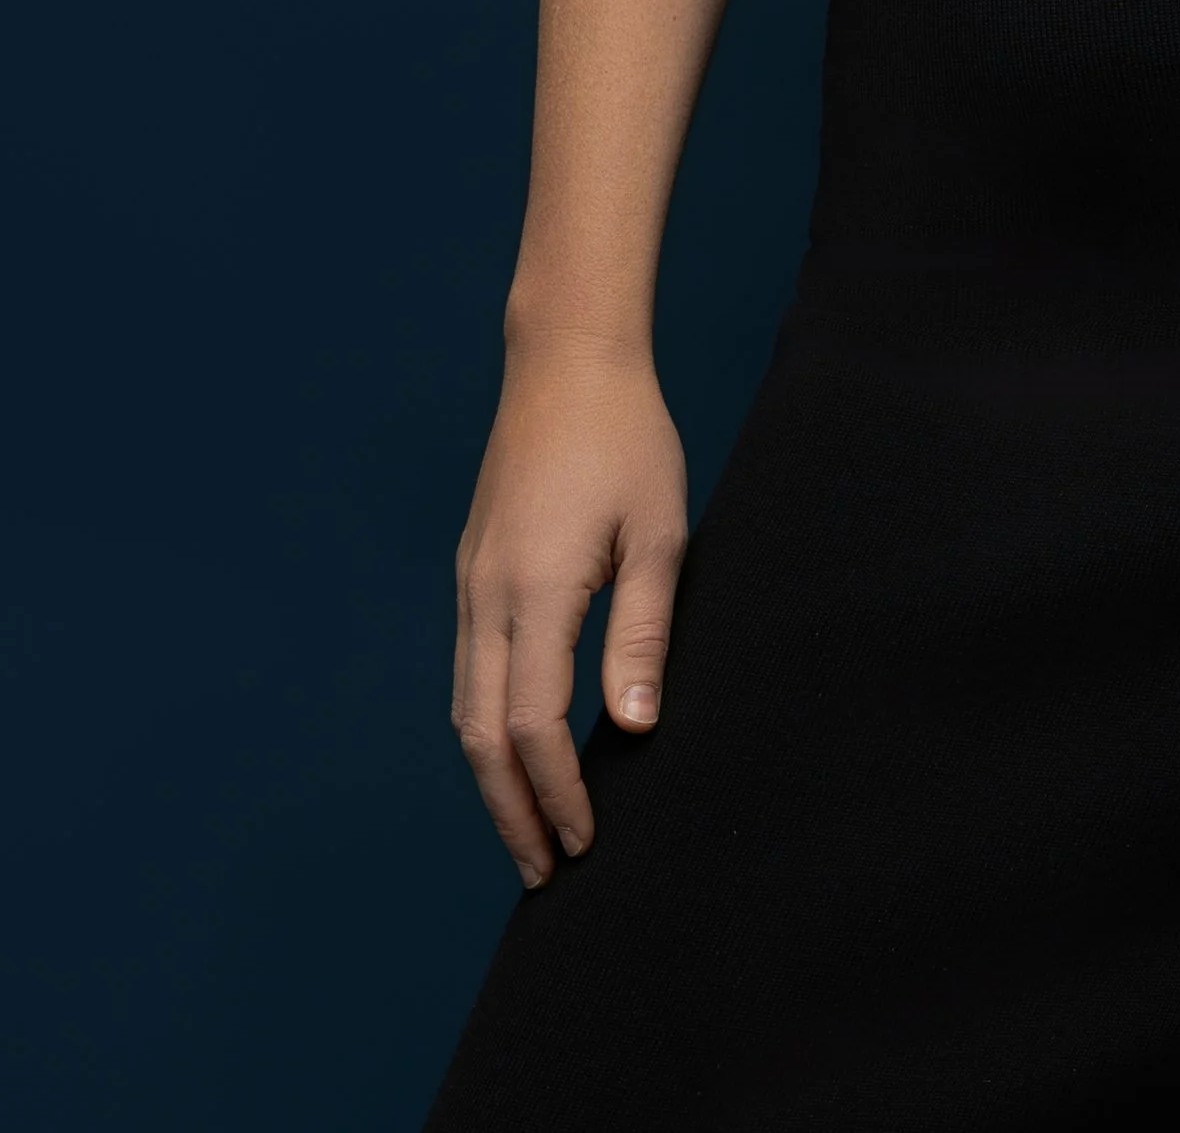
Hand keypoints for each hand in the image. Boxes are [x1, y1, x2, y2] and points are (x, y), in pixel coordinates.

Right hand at [451, 339, 687, 888]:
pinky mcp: (474, 569)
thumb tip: (631, 729)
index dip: (557, 794)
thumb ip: (641, 632)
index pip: (533, 726)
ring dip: (492, 777)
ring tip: (527, 829)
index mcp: (535, 589)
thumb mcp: (659, 532)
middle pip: (481, 735)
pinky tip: (516, 749)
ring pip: (465, 708)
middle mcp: (486, 595)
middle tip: (543, 873)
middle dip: (509, 812)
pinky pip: (468, 670)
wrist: (567, 360)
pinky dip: (487, 727)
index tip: (586, 842)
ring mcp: (471, 582)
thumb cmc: (627, 439)